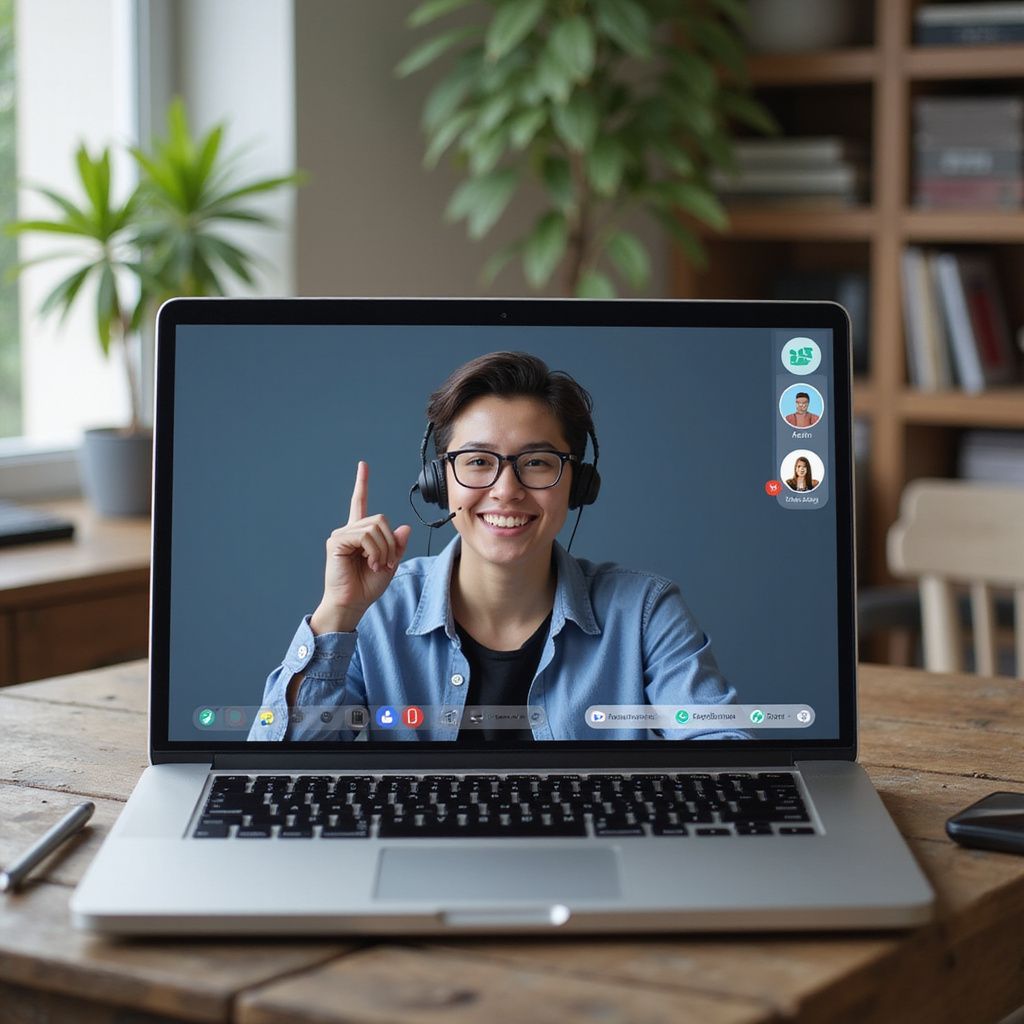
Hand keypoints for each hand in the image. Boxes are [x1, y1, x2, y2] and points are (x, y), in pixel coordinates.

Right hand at [311, 461, 411, 633]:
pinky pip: (365, 536)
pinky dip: (375, 551)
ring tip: (377, 565)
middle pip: (380, 519)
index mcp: (360, 534)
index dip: (361, 484)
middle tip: (385, 563)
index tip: (362, 465)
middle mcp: (349, 530)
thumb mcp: (390, 563)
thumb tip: (405, 527)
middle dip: (390, 542)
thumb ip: (397, 545)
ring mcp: (341, 535)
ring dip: (384, 549)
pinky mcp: (337, 542)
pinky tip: (370, 563)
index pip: (360, 503)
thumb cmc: (367, 586)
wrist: (352, 603)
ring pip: (375, 527)